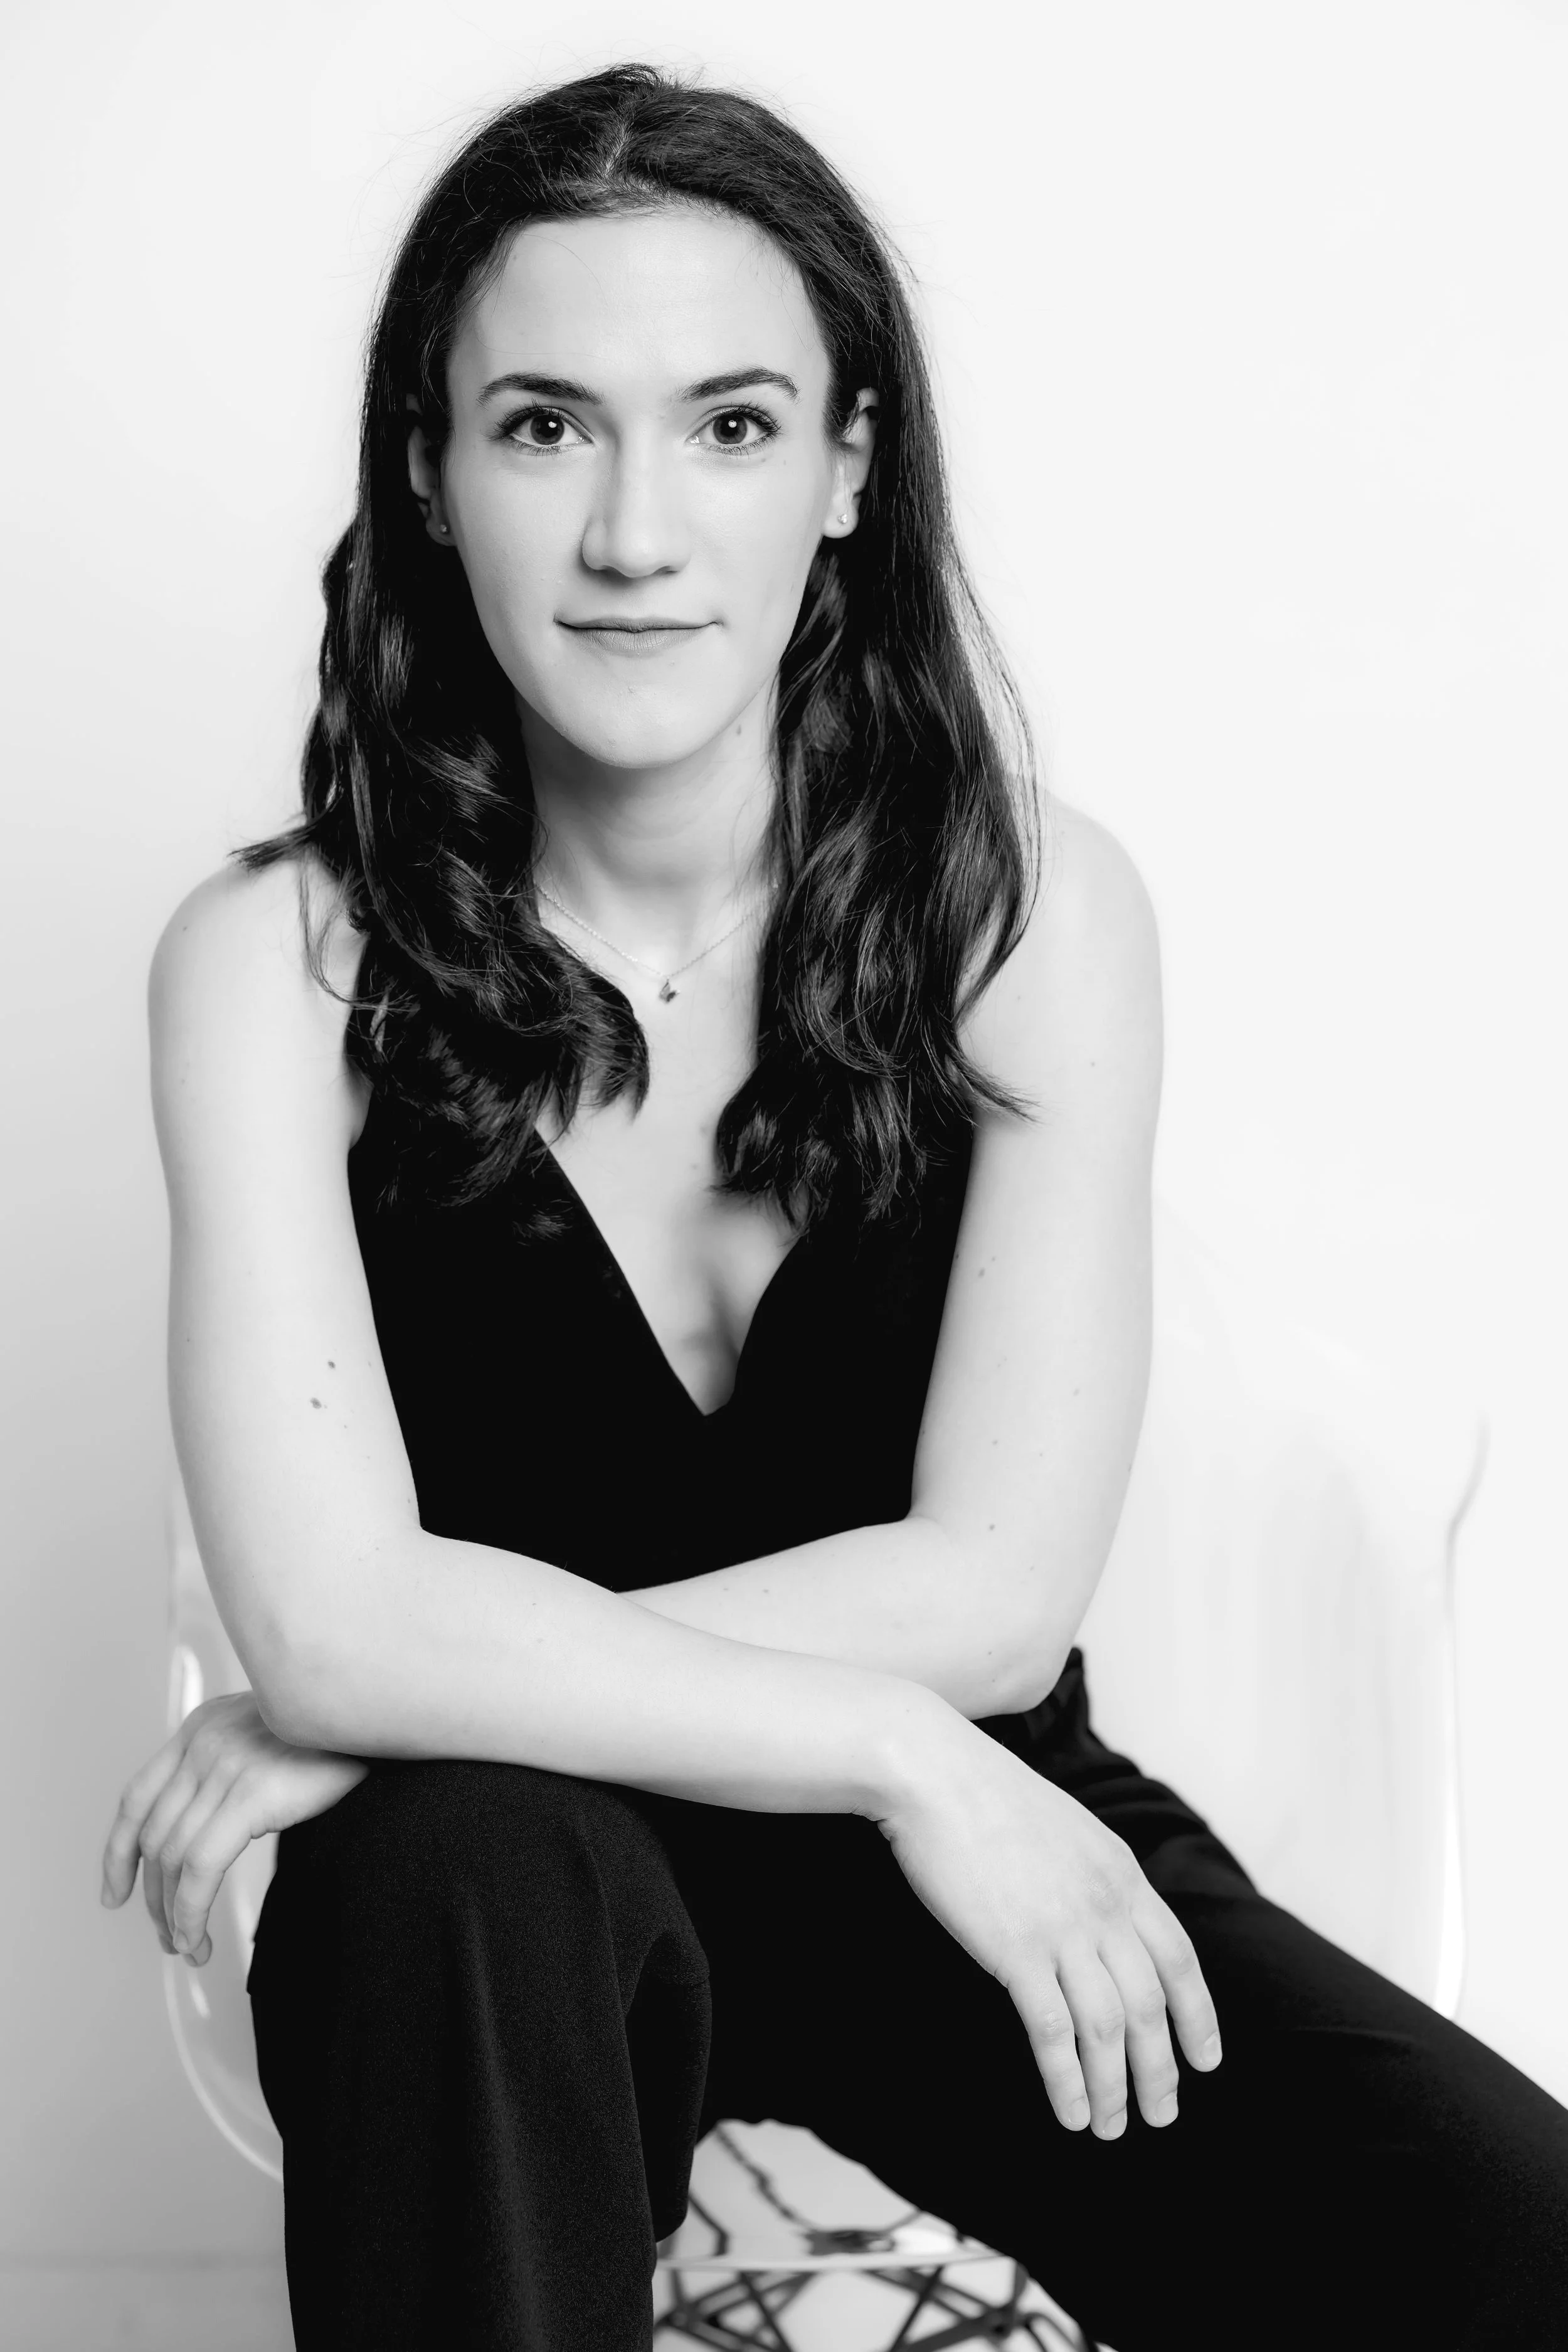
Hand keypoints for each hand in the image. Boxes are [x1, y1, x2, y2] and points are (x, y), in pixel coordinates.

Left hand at [101, 1691, 367, 1964]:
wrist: (383, 1714)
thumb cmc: (337, 1737)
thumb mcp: (267, 1739)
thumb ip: (229, 1768)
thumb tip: (200, 1839)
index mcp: (201, 1725)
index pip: (137, 1797)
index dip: (117, 1852)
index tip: (115, 1893)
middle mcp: (204, 1740)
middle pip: (153, 1836)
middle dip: (154, 1898)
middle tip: (169, 1937)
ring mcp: (226, 1764)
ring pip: (172, 1858)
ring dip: (172, 1915)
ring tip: (188, 1946)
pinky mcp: (253, 1793)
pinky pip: (200, 1868)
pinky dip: (189, 1911)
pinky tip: (197, 1937)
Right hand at [873, 1708, 1222, 2138]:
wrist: (935, 1772)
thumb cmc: (987, 1798)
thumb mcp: (1069, 1830)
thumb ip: (1096, 1878)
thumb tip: (1111, 1923)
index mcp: (1122, 1874)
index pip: (1179, 1959)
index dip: (1197, 2016)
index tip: (1205, 2061)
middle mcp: (1104, 1906)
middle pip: (1151, 2006)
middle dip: (1161, 2071)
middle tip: (1161, 2117)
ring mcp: (1062, 1929)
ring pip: (1108, 2028)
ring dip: (1114, 2088)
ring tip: (1110, 2128)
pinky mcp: (1014, 1949)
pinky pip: (1053, 2031)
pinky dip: (1066, 2079)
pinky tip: (1070, 2112)